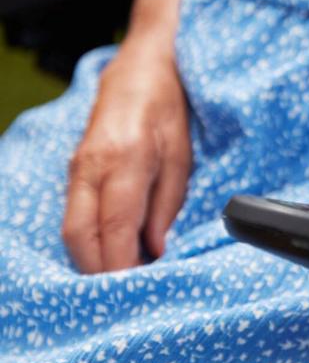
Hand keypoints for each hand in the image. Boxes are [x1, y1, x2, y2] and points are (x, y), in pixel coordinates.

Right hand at [62, 0, 192, 273]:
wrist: (143, 65)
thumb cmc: (169, 108)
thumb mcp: (183, 156)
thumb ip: (166, 205)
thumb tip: (156, 249)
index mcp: (125, 161)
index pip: (115, 228)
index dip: (121, 265)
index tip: (136, 290)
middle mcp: (92, 166)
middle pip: (81, 236)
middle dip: (99, 271)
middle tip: (125, 298)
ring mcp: (77, 167)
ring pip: (71, 230)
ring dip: (91, 260)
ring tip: (121, 281)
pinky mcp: (74, 169)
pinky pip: (73, 215)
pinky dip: (88, 241)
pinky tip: (110, 254)